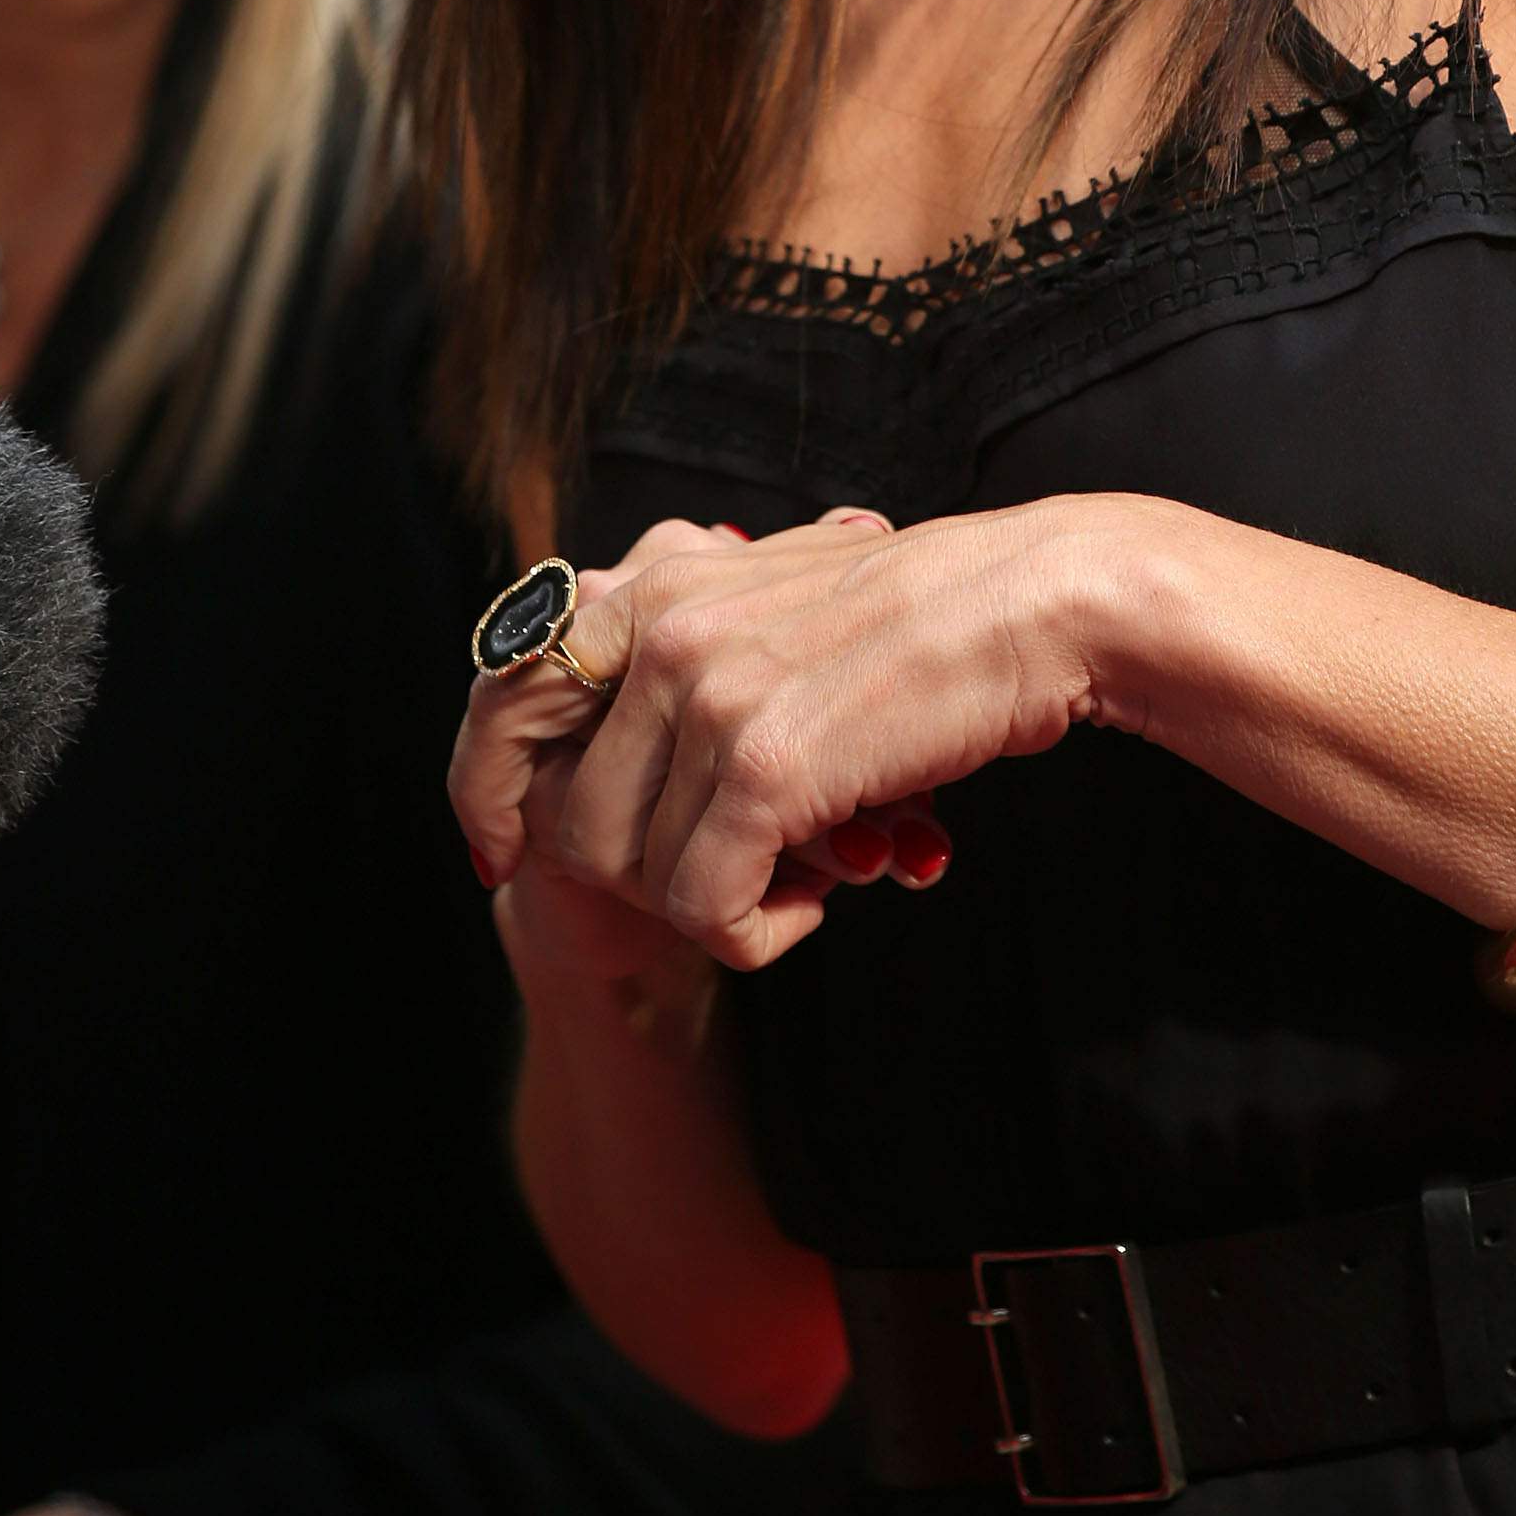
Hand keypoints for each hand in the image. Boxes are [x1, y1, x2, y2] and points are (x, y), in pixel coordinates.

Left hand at [450, 492, 1126, 968]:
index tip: (500, 852)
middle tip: (736, 876)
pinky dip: (762, 932)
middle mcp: (664, 631)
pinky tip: (826, 894)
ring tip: (805, 873)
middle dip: (644, 877)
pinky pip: (707, 911)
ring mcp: (707, 697)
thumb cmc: (925, 616)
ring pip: (638, 877)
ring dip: (718, 903)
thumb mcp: (779, 600)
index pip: (504, 692)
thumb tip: (620, 748)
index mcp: (657, 583)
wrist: (1031, 602)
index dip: (484, 789)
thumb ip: (694, 646)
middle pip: (571, 820)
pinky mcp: (763, 768)